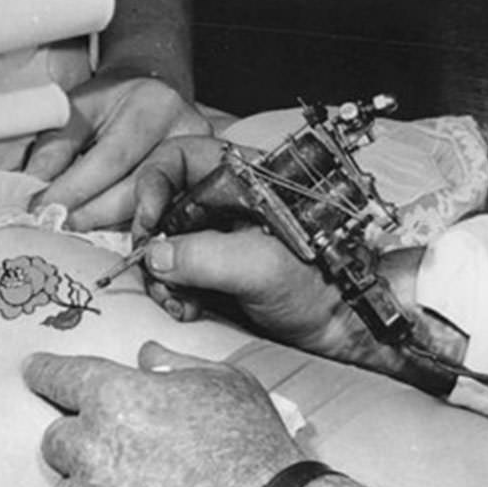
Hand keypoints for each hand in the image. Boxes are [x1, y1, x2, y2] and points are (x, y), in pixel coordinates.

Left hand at [24, 68, 213, 228]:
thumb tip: (35, 182)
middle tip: (57, 226)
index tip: (42, 208)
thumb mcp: (78, 107)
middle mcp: (187, 132)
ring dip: (108, 225)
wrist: (152, 95)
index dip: (75, 188)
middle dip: (91, 213)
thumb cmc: (112, 101)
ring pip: (151, 209)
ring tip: (75, 229)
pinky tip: (107, 234)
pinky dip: (129, 227)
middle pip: (136, 188)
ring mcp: (202, 162)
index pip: (112, 157)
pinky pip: (163, 216)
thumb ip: (56, 144)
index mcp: (154, 105)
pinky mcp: (204, 183)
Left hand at [26, 341, 301, 486]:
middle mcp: (90, 447)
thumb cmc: (250, 445)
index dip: (44, 372)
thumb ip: (176, 364)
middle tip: (117, 449)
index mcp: (115, 397)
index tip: (33, 370)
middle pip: (56, 440)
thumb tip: (146, 355)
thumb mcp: (224, 383)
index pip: (59, 377)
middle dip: (80, 440)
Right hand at [131, 136, 390, 364]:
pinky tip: (186, 308)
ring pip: (162, 241)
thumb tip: (155, 255)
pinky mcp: (213, 266)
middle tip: (152, 269)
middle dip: (150, 238)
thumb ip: (207, 256)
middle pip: (162, 201)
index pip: (180, 158)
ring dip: (158, 273)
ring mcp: (218, 234)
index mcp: (244, 178)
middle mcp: (226, 200)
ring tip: (175, 299)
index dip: (153, 183)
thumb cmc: (322, 285)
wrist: (340, 328)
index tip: (147, 222)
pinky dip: (171, 290)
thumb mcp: (264, 266)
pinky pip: (173, 271)